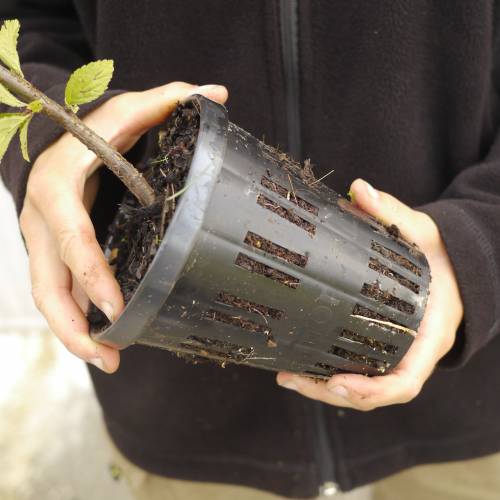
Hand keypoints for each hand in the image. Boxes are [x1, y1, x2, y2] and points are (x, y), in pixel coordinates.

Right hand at [20, 82, 227, 372]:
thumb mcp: (123, 111)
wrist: (51, 140)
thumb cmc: (90, 129)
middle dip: (74, 324)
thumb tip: (218, 93)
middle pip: (48, 283)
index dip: (91, 273)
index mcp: (60, 187)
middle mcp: (43, 221)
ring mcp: (44, 242)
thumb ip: (166, 100)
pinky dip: (78, 320)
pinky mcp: (54, 254)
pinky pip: (60, 292)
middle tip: (111, 356)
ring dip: (74, 334)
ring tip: (110, 361)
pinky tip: (105, 339)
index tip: (117, 309)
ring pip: (48, 296)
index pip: (71, 236)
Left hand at [277, 178, 463, 409]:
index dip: (372, 390)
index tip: (337, 382)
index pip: (406, 381)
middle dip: (333, 392)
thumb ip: (393, 212)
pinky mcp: (380, 345)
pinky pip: (357, 369)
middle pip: (374, 392)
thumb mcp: (423, 231)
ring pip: (362, 387)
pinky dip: (328, 373)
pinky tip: (299, 364)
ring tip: (287, 377)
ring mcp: (396, 353)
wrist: (450, 266)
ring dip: (323, 388)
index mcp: (429, 335)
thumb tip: (359, 188)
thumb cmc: (440, 254)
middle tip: (293, 379)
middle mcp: (412, 353)